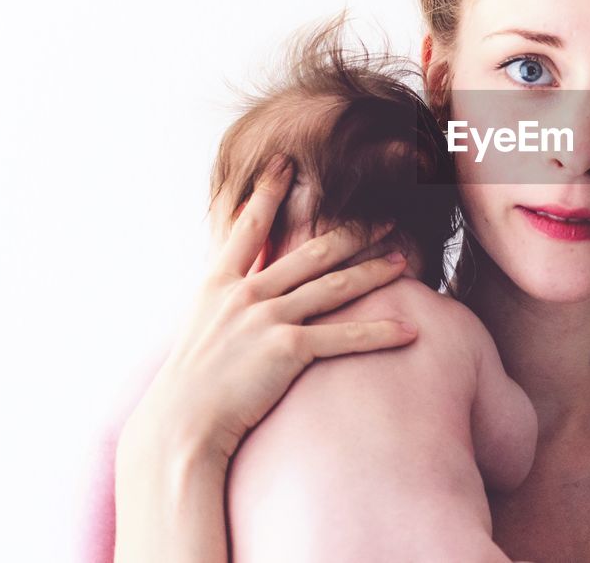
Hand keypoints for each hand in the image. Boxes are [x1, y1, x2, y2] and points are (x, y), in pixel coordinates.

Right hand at [124, 155, 417, 465]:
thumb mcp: (201, 329)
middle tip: (384, 216)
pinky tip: (410, 329)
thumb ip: (224, 303)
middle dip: (352, 230)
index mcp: (218, 283)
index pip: (248, 226)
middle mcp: (244, 293)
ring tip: (404, 260)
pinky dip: (380, 332)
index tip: (285, 162)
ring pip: (334, 285)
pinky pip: (344, 336)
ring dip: (374, 271)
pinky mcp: (287, 350)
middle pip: (310, 251)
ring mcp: (266, 318)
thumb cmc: (191, 386)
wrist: (179, 426)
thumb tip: (240, 288)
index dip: (268, 192)